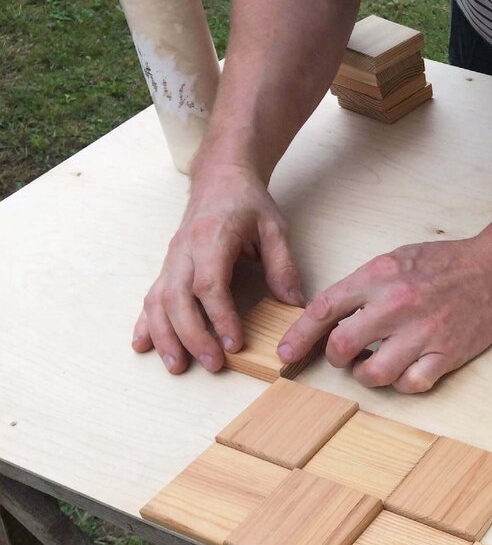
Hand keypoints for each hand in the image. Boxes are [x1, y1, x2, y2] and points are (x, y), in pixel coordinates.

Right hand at [133, 162, 302, 373]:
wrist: (220, 178)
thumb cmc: (247, 203)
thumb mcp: (275, 228)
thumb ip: (282, 265)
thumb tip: (294, 303)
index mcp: (211, 238)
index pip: (209, 284)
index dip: (219, 317)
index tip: (234, 343)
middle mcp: (184, 250)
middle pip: (177, 298)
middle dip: (192, 335)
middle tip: (213, 364)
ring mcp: (172, 259)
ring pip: (158, 301)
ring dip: (164, 336)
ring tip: (177, 366)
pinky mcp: (167, 267)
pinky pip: (151, 296)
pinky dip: (145, 323)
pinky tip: (143, 345)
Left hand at [278, 238, 491, 392]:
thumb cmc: (444, 264)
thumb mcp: (395, 259)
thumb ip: (363, 285)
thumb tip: (331, 316)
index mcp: (380, 276)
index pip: (325, 309)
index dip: (299, 336)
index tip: (286, 353)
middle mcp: (398, 304)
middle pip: (343, 346)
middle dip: (336, 358)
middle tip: (344, 356)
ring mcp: (423, 331)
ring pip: (374, 373)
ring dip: (366, 375)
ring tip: (372, 366)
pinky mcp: (446, 353)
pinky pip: (411, 384)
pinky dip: (401, 384)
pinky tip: (405, 371)